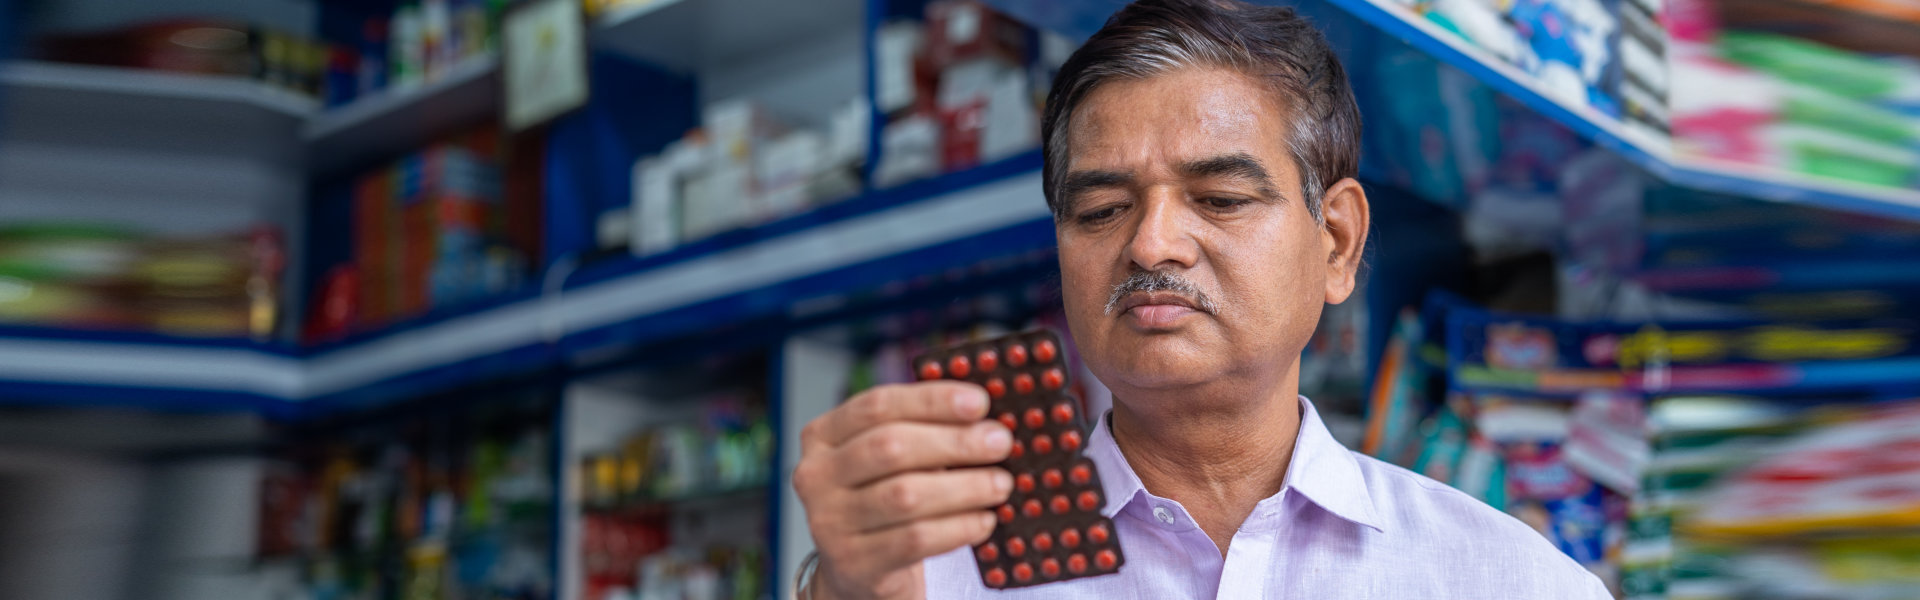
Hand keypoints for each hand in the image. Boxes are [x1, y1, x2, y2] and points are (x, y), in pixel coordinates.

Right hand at [793, 381, 1014, 599]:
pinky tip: (983, 520)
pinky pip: (915, 539)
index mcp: (822, 435)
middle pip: (891, 447)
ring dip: (964, 487)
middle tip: (999, 443)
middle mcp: (815, 476)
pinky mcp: (853, 563)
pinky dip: (958, 527)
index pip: (877, 405)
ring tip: (1000, 484)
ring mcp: (829, 522)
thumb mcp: (891, 459)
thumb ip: (924, 431)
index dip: (932, 400)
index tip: (980, 402)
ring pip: (906, 496)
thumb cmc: (884, 498)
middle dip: (954, 442)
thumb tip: (987, 418)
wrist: (858, 568)